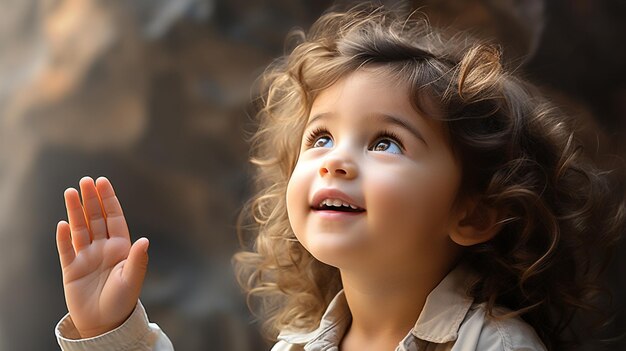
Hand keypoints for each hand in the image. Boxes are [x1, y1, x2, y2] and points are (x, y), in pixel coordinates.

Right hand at [56, 176, 148, 337]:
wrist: (105, 322)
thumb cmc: (123, 299)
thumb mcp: (133, 278)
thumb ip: (137, 259)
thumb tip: (144, 240)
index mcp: (120, 247)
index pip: (114, 218)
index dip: (108, 200)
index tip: (103, 182)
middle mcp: (103, 248)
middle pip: (95, 219)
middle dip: (91, 199)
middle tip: (86, 180)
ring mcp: (86, 256)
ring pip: (79, 229)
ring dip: (74, 211)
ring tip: (70, 192)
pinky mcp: (71, 269)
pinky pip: (66, 250)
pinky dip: (63, 237)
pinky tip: (62, 223)